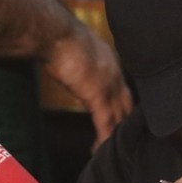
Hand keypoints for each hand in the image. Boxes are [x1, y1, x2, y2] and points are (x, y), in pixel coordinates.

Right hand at [41, 22, 132, 150]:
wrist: (54, 31)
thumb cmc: (56, 33)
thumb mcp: (75, 46)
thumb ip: (79, 58)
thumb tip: (70, 61)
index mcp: (111, 61)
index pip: (123, 89)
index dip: (123, 105)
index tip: (122, 117)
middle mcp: (115, 74)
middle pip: (128, 105)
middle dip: (127, 123)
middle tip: (125, 140)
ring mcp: (109, 86)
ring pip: (119, 118)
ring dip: (115, 135)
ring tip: (112, 151)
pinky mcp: (97, 96)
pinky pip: (105, 124)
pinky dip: (104, 139)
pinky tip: (99, 151)